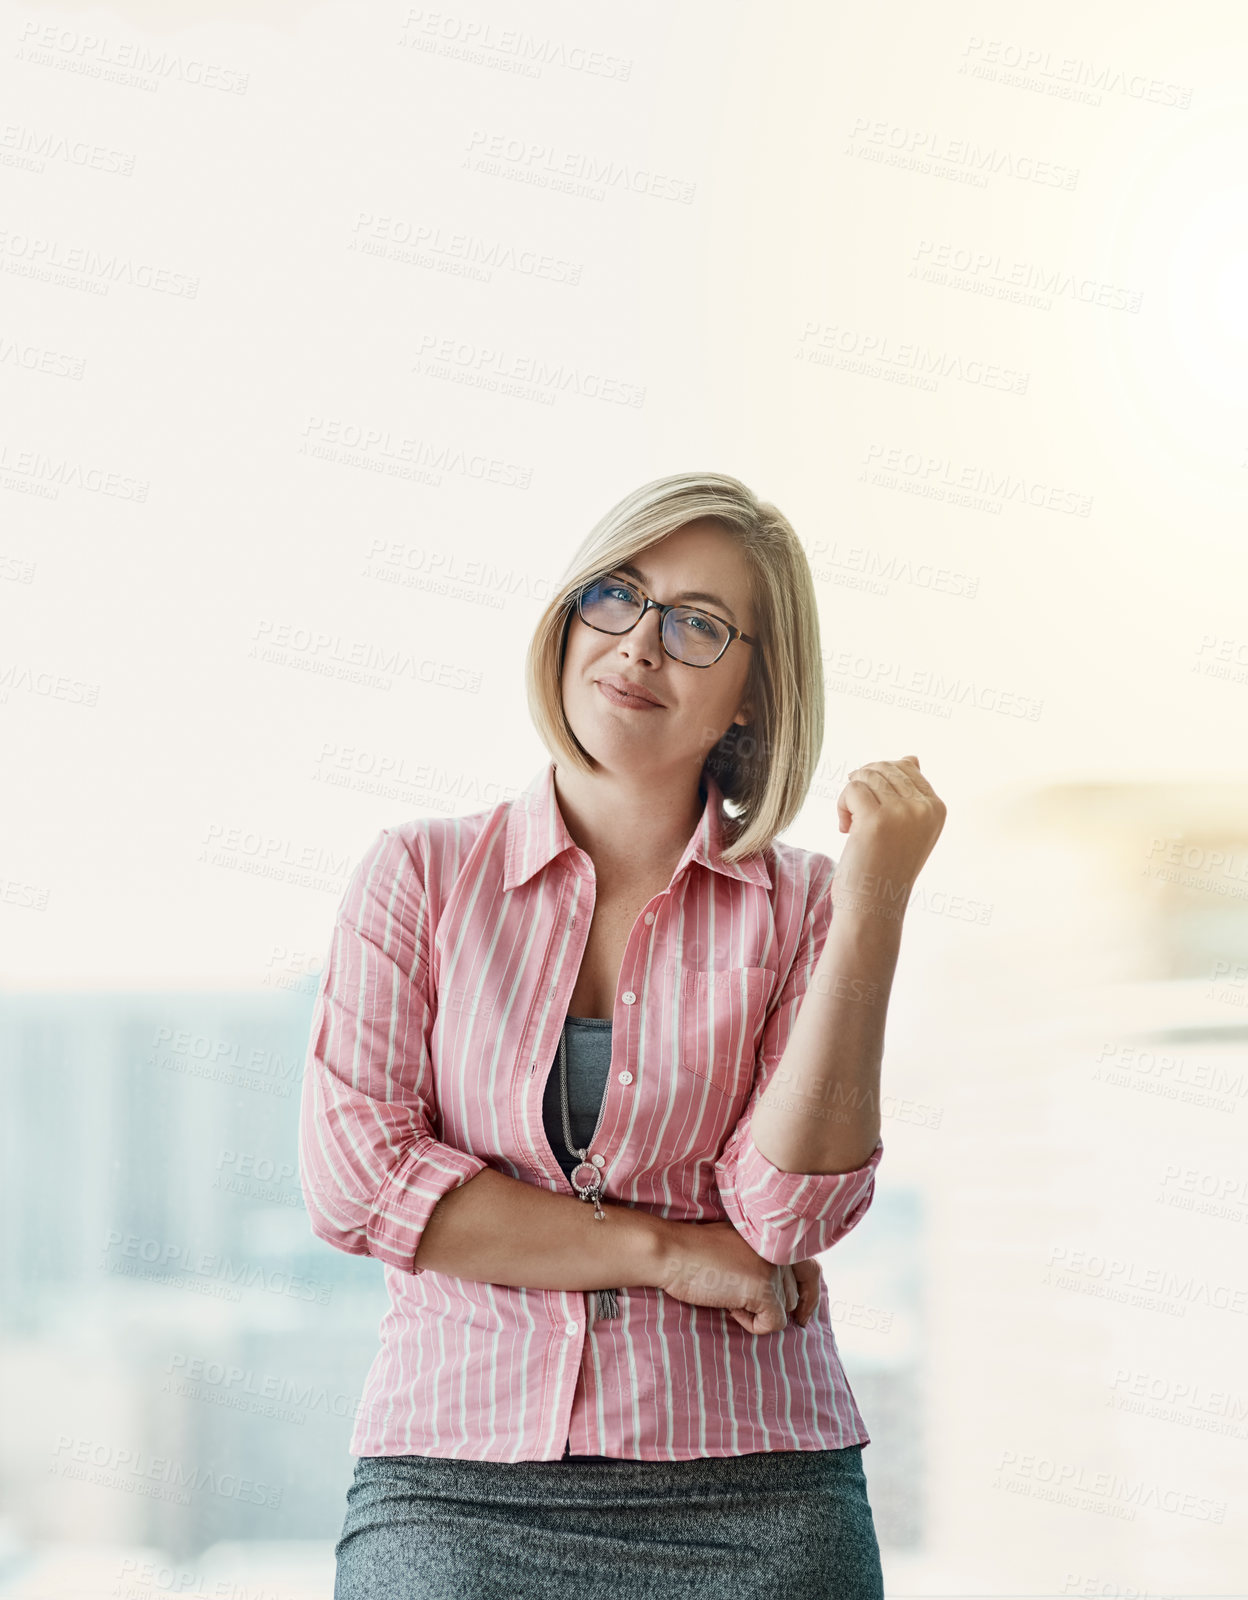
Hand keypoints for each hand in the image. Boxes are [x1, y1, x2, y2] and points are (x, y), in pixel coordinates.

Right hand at [654, 1220, 819, 1334]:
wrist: (673, 1253)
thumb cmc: (696, 1252)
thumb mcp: (739, 1247)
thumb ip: (764, 1258)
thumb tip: (787, 1292)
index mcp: (775, 1236)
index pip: (811, 1268)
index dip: (809, 1294)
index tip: (801, 1315)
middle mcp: (779, 1249)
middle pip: (795, 1293)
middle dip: (774, 1306)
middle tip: (743, 1302)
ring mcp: (773, 1267)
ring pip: (785, 1309)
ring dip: (758, 1312)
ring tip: (728, 1295)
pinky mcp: (763, 1287)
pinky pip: (773, 1323)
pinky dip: (752, 1324)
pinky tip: (729, 1306)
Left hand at [834, 754, 945, 917]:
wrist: (873, 907)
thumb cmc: (884, 867)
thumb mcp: (906, 827)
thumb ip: (910, 793)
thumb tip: (911, 757)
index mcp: (937, 808)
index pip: (905, 766)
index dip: (879, 781)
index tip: (871, 808)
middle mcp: (925, 808)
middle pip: (883, 767)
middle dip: (863, 785)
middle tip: (856, 813)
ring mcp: (903, 813)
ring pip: (866, 776)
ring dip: (850, 797)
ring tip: (851, 823)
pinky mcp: (877, 819)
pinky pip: (852, 788)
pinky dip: (841, 806)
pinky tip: (845, 828)